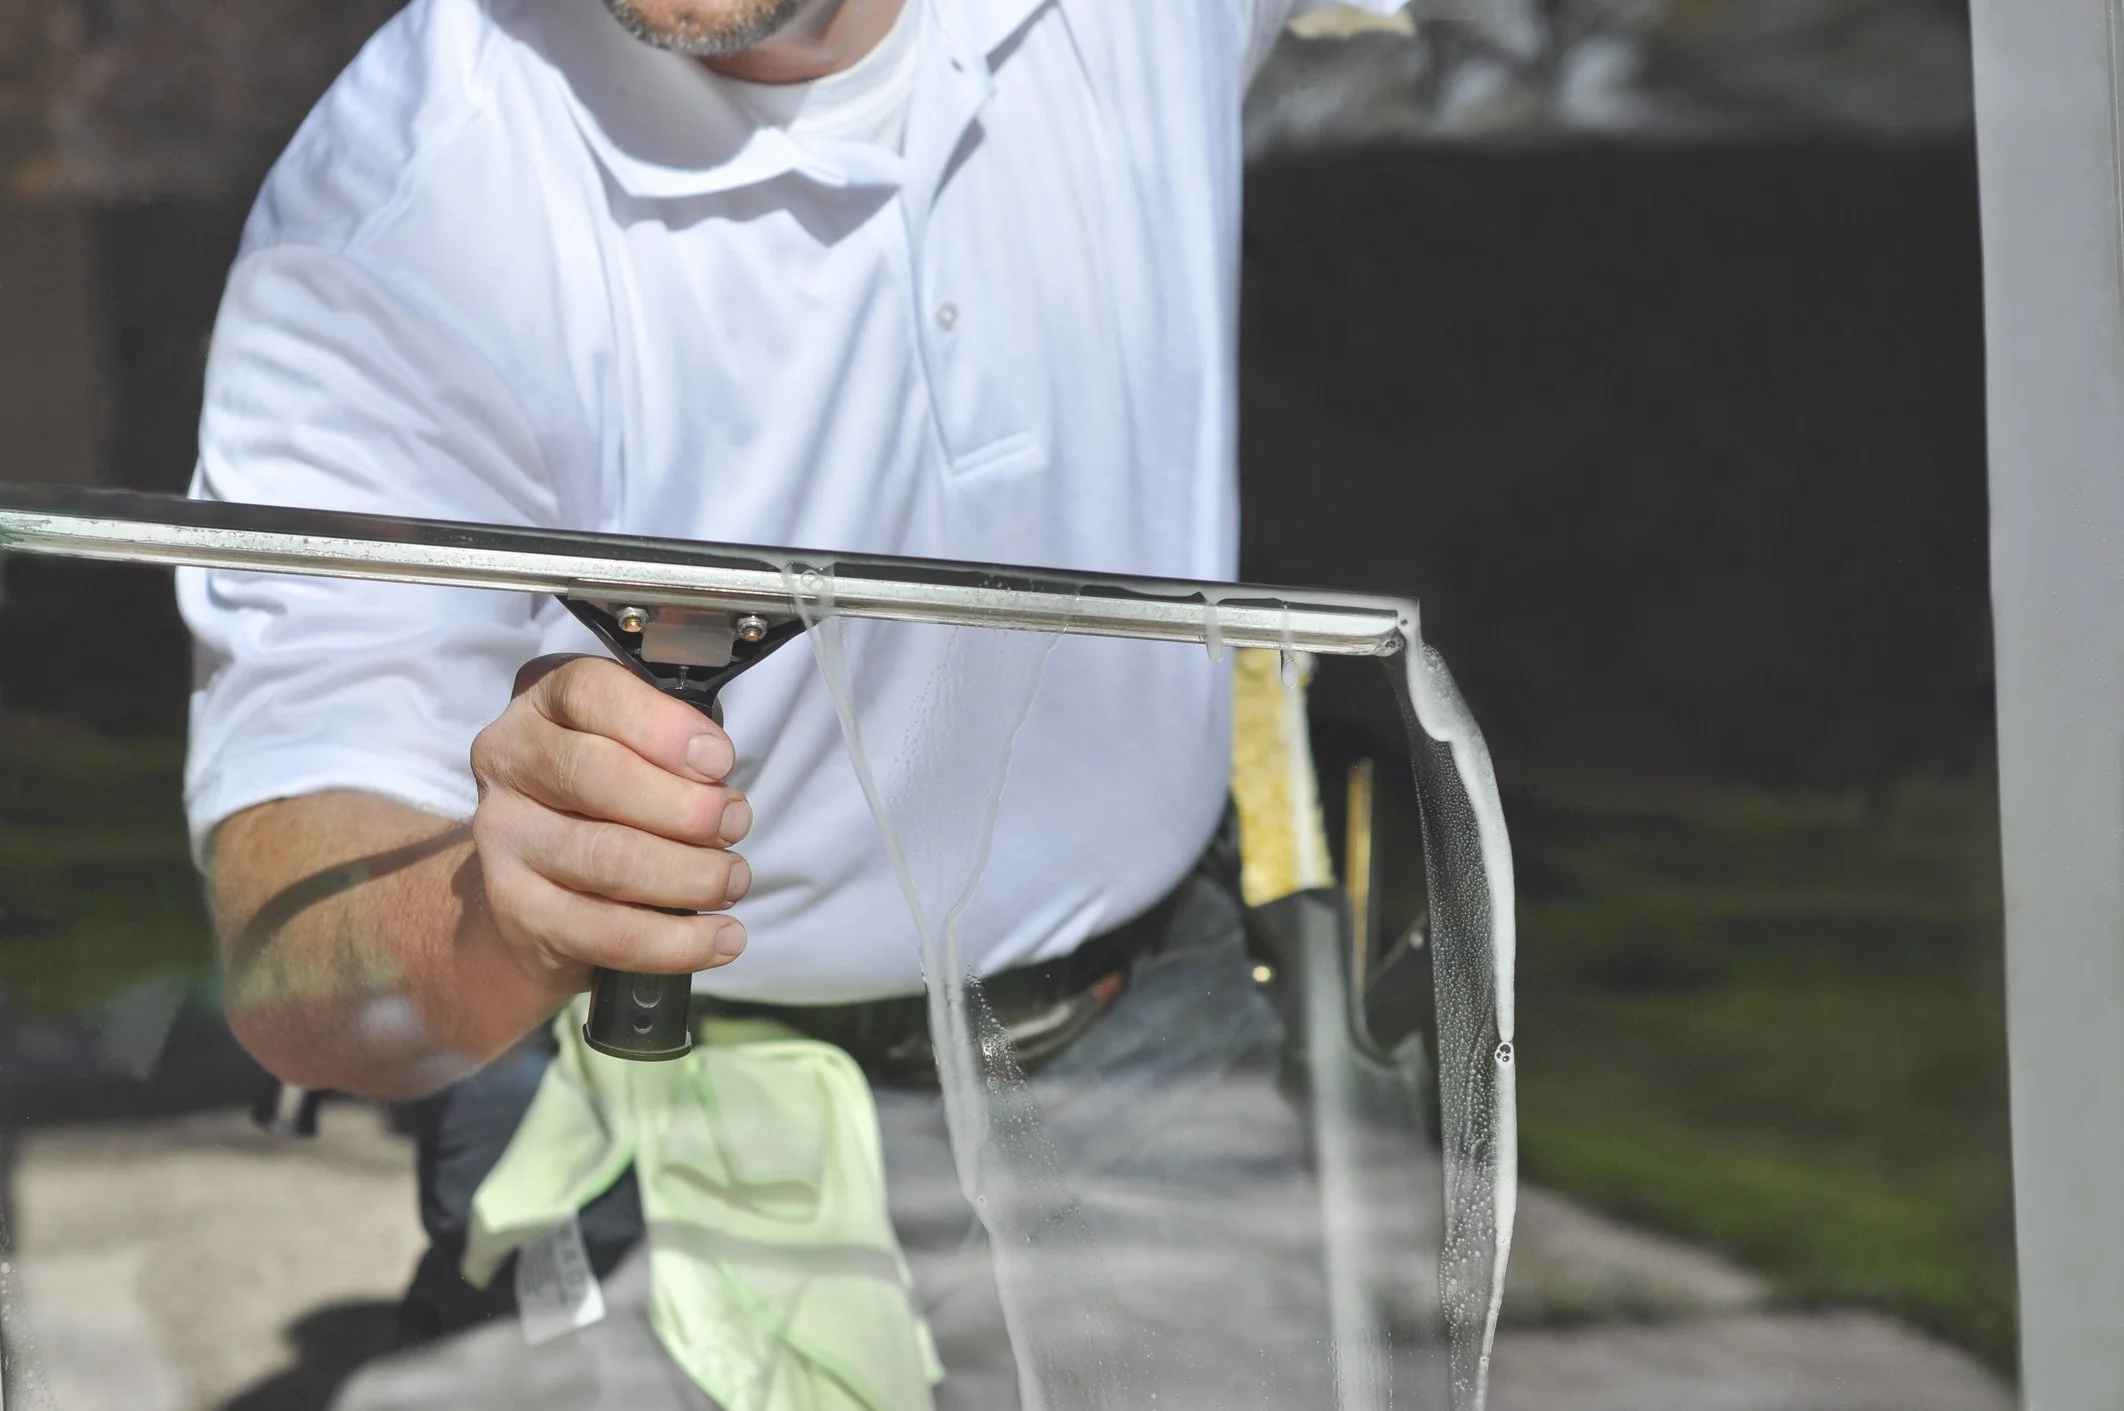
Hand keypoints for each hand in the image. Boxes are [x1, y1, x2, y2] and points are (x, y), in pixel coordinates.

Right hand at [469, 655, 751, 995]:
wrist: (537, 883)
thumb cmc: (608, 796)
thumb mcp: (636, 746)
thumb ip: (670, 745)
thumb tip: (717, 774)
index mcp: (543, 701)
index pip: (591, 693)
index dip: (663, 727)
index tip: (721, 761)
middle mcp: (509, 761)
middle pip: (598, 777)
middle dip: (686, 808)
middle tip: (737, 824)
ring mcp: (502, 837)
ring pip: (607, 860)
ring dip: (690, 876)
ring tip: (733, 880)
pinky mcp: (516, 909)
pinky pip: (604, 933)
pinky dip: (676, 942)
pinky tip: (721, 938)